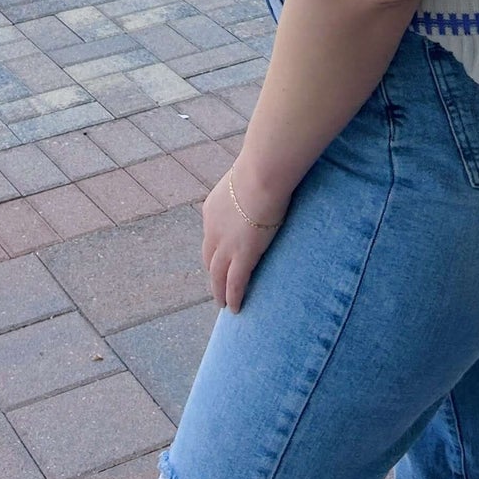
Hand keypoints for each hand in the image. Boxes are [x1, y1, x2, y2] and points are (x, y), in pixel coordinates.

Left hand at [201, 161, 287, 312]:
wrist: (262, 175)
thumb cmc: (264, 168)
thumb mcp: (251, 177)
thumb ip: (254, 184)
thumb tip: (269, 177)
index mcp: (212, 208)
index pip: (211, 235)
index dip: (215, 249)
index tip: (219, 258)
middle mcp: (213, 229)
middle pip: (209, 257)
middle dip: (213, 272)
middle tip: (217, 285)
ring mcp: (225, 245)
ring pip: (217, 276)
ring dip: (219, 291)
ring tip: (223, 303)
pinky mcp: (241, 257)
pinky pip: (234, 284)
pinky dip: (233, 297)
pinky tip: (235, 309)